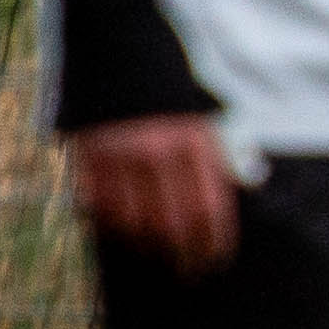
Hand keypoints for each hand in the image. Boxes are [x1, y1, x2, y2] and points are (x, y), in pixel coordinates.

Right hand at [69, 110, 239, 270]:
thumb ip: (215, 161)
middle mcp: (159, 152)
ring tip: (155, 250)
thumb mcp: (199, 123)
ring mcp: (121, 156)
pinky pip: (101, 208)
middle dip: (183, 256)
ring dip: (146, 243)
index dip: (213, 244)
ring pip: (135, 223)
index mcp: (193, 142)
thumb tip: (239, 195)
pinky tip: (123, 226)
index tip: (214, 262)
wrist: (120, 57)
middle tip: (187, 271)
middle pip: (173, 225)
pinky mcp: (89, 157)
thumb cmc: (165, 100)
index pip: (209, 209)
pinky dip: (113, 223)